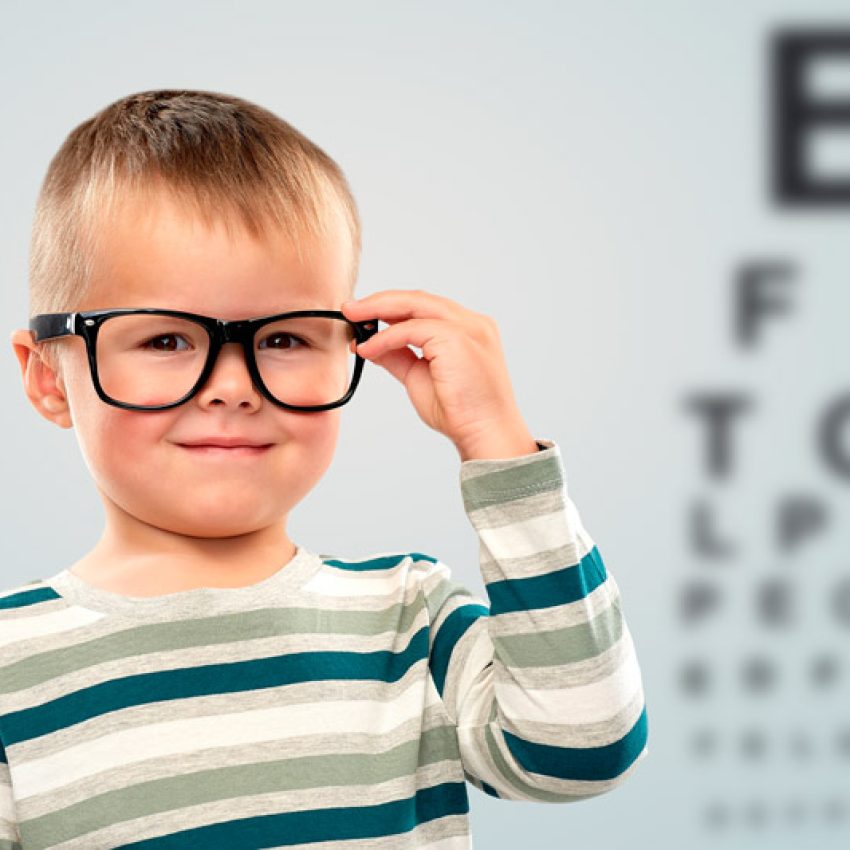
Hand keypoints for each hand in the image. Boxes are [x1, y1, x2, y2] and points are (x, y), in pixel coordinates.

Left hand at [340, 289, 538, 460]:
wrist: (485, 434)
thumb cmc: (461, 413)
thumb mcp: (419, 377)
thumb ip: (398, 357)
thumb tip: (369, 344)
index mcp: (468, 330)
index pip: (425, 308)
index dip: (391, 308)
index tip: (362, 316)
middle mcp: (471, 323)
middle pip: (418, 299)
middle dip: (379, 301)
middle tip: (349, 309)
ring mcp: (467, 328)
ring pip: (414, 305)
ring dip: (378, 310)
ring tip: (352, 318)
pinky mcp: (458, 338)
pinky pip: (411, 329)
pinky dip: (386, 337)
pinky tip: (368, 348)